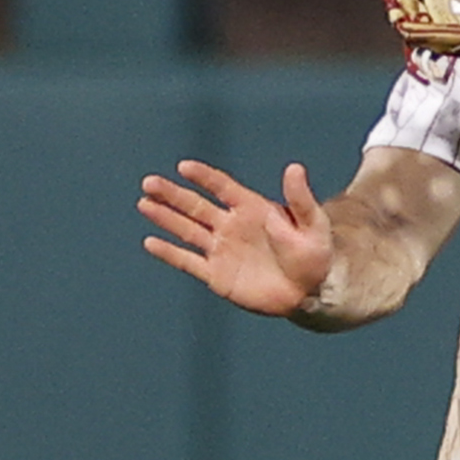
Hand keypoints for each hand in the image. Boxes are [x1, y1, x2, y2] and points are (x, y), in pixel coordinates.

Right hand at [138, 160, 333, 316]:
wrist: (309, 292)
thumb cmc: (315, 255)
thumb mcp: (312, 224)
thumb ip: (300, 198)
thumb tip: (295, 167)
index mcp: (251, 209)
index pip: (222, 187)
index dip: (204, 177)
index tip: (184, 167)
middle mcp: (231, 226)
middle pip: (196, 206)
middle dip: (172, 194)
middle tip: (149, 182)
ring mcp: (222, 250)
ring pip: (187, 230)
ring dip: (166, 217)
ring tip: (144, 203)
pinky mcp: (217, 275)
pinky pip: (188, 261)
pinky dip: (170, 253)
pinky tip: (150, 242)